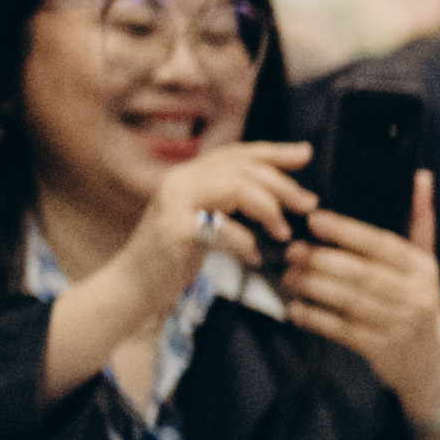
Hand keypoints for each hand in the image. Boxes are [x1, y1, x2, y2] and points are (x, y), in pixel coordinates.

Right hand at [124, 138, 313, 309]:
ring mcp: (173, 204)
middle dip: (282, 184)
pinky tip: (254, 256)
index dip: (273, 151)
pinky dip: (244, 241)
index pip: (237, 153)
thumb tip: (277, 191)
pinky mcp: (173, 231)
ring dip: (268, 208)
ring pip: (234, 187)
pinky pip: (220, 226)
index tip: (305, 154)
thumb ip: (230, 202)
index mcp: (189, 176)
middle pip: (242, 167)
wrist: (131, 287)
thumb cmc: (172, 259)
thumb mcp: (206, 223)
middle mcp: (179, 181)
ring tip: (283, 232)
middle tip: (308, 205)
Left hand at [280, 173, 439, 414]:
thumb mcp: (427, 263)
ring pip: (349, 301)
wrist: (431, 362)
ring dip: (314, 287)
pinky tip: (296, 310)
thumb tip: (422, 176)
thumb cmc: (420, 302)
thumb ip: (420, 221)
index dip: (348, 231)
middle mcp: (414, 295)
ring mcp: (398, 325)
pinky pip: (342, 331)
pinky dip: (316, 319)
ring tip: (289, 276)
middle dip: (322, 260)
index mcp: (423, 269)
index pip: (384, 245)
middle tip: (292, 250)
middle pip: (362, 273)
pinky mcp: (381, 350)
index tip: (316, 219)